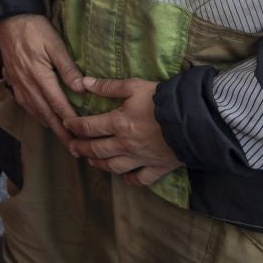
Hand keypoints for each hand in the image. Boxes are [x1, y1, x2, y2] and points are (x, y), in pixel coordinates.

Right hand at [0, 13, 84, 143]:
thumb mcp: (55, 44)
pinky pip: (25, 104)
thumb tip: (81, 90)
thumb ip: (68, 68)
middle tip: (74, 149)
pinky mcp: (13, 80)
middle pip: (46, 114)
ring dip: (49, 126)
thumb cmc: (35, 27)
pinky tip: (43, 119)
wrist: (8, 17)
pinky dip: (36, 115)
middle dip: (61, 133)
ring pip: (34, 111)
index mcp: (39, 75)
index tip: (82, 137)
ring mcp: (18, 83)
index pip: (58, 105)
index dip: (70, 123)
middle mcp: (27, 84)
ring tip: (62, 139)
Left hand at [65, 76, 181, 184]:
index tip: (67, 125)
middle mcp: (126, 145)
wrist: (194, 120)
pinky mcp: (157, 167)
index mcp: (118, 124)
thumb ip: (108, 86)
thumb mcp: (134, 86)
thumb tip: (84, 83)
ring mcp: (141, 159)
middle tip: (72, 147)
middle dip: (81, 148)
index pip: (89, 127)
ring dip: (100, 164)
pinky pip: (140, 179)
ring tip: (91, 161)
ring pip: (114, 166)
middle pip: (97, 150)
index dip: (75, 126)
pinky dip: (130, 179)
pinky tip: (125, 177)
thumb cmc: (163, 100)